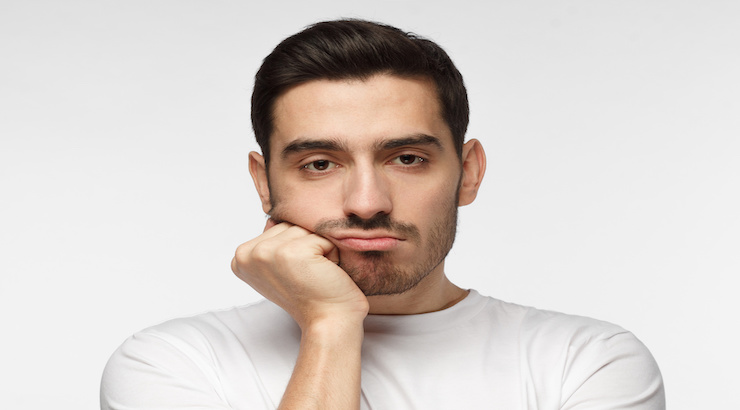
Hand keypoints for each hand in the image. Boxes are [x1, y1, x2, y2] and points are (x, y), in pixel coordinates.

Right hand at [231, 220, 368, 329]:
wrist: (330, 322)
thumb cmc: (312, 296)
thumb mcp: (281, 267)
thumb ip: (272, 241)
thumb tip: (273, 216)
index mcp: (241, 257)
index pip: (277, 227)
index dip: (295, 248)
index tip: (295, 275)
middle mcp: (247, 254)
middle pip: (289, 224)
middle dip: (307, 245)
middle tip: (308, 275)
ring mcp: (266, 252)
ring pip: (305, 228)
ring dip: (319, 249)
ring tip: (316, 274)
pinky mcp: (290, 252)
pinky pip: (321, 235)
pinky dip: (332, 252)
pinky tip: (324, 273)